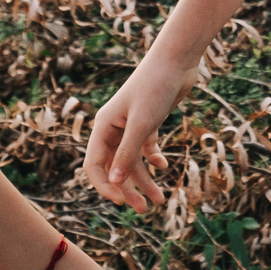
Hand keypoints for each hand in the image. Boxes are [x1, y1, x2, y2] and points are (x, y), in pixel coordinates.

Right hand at [85, 56, 191, 209]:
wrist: (176, 60)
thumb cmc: (155, 87)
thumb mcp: (142, 124)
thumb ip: (128, 153)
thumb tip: (116, 182)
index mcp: (104, 126)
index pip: (94, 164)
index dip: (105, 185)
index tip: (121, 202)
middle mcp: (114, 127)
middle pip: (115, 166)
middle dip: (128, 189)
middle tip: (143, 209)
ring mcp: (131, 125)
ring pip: (133, 160)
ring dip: (145, 180)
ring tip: (160, 199)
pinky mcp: (148, 121)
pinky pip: (145, 148)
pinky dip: (153, 159)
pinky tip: (164, 166)